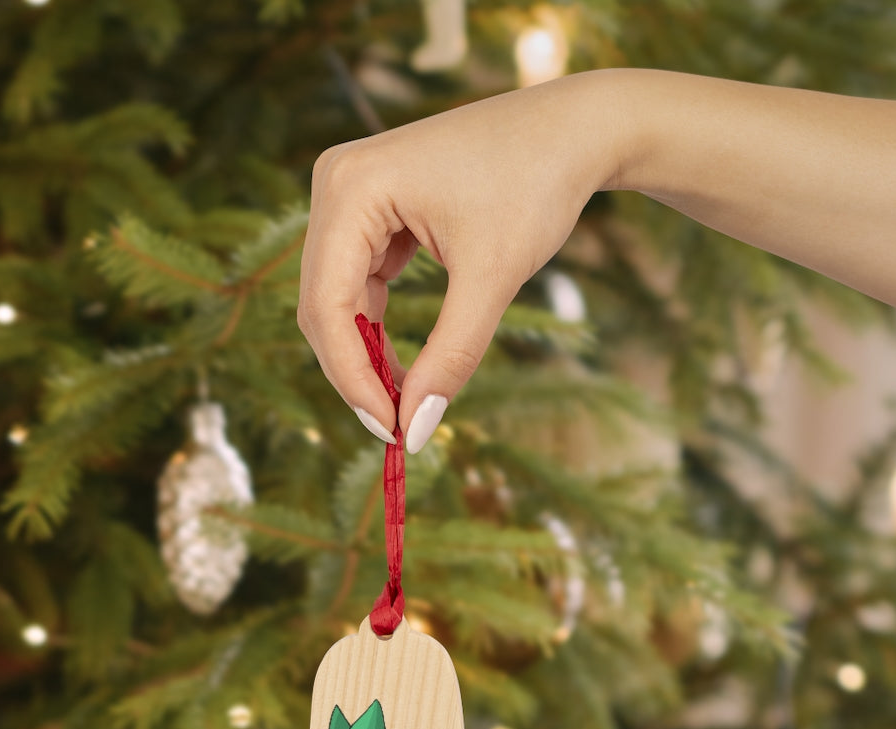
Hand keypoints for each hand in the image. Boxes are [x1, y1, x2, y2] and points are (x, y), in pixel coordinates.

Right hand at [297, 73, 626, 451]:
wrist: (572, 130)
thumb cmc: (536, 186)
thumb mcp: (492, 278)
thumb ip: (450, 357)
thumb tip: (414, 430)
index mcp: (351, 187)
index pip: (327, 305)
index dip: (352, 378)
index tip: (391, 431)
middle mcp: (335, 183)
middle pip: (322, 305)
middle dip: (356, 371)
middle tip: (397, 427)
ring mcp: (349, 193)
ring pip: (336, 299)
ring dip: (366, 354)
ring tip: (405, 400)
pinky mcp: (370, 207)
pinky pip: (358, 282)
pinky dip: (377, 327)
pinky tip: (404, 364)